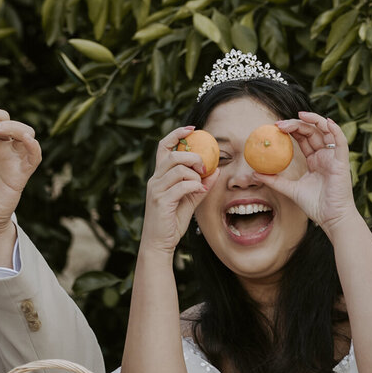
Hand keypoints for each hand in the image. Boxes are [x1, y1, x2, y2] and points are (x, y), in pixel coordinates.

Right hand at [140, 127, 216, 257]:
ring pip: (178, 169)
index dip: (176, 134)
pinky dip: (194, 186)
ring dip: (194, 175)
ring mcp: (156, 190)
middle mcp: (155, 179)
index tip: (192, 129)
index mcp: (159, 176)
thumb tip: (217, 170)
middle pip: (173, 155)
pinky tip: (199, 193)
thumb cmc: (172, 221)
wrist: (159, 243)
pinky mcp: (161, 201)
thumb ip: (201, 184)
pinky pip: (181, 185)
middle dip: (192, 157)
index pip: (163, 146)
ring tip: (200, 185)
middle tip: (204, 167)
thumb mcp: (189, 199)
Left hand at [254, 112, 356, 234]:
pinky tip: (327, 121)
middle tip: (280, 123)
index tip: (276, 127)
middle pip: (312, 132)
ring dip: (313, 120)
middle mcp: (325, 156)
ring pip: (326, 131)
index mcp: (315, 160)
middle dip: (296, 124)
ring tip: (299, 115)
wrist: (331, 219)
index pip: (303, 138)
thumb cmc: (315, 205)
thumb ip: (274, 180)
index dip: (291, 129)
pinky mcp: (342, 161)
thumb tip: (254, 174)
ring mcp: (334, 157)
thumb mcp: (290, 189)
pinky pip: (341, 141)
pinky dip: (335, 130)